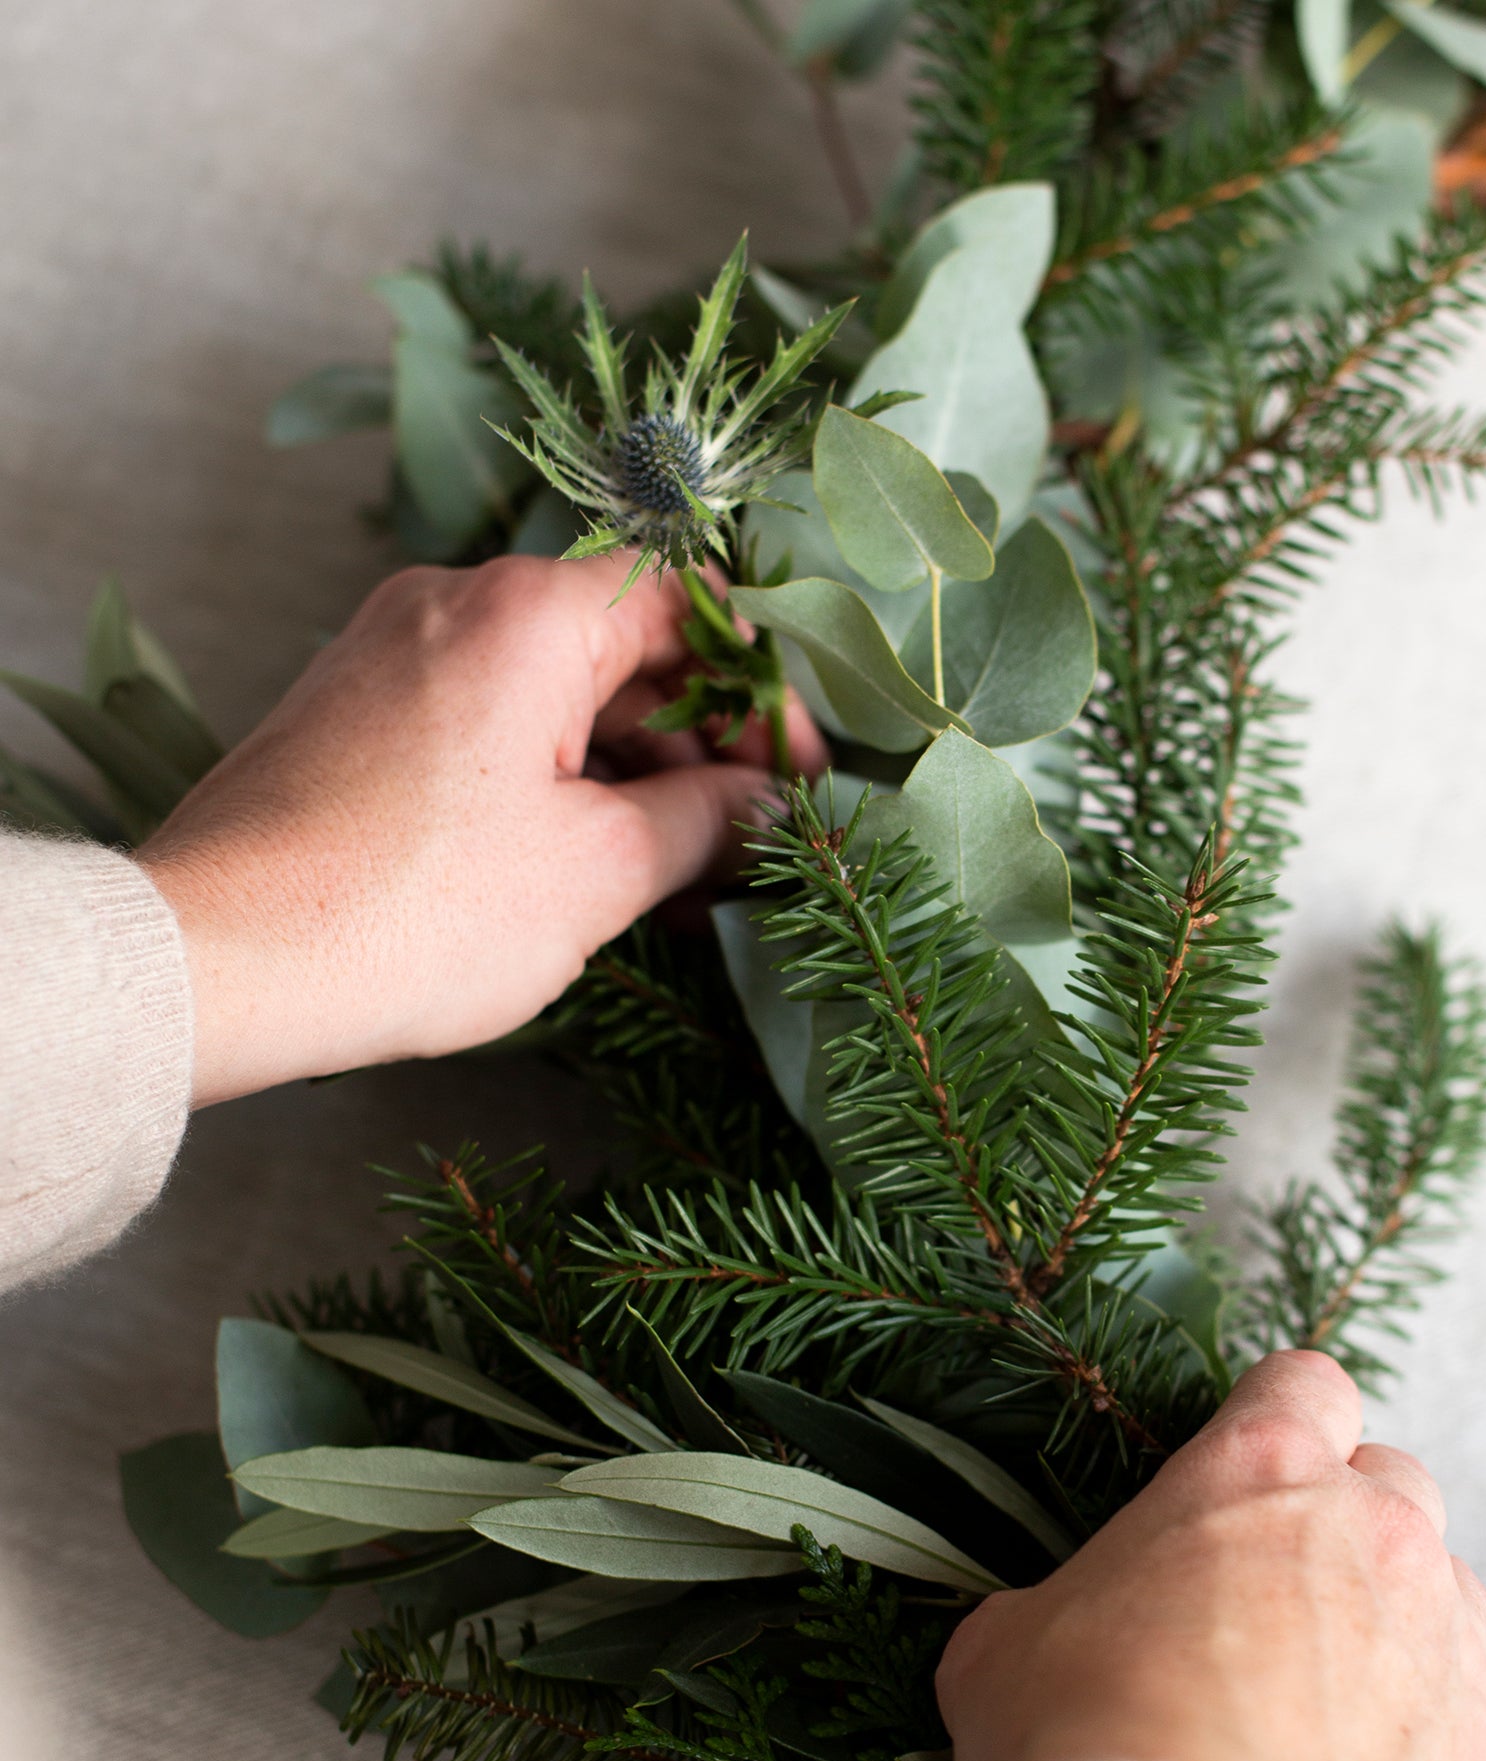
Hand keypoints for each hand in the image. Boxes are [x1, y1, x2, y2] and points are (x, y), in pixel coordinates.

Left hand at [139, 554, 824, 1106]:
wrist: (219, 960)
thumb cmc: (416, 907)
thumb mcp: (601, 870)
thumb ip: (709, 820)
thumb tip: (767, 807)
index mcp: (529, 613)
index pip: (691, 605)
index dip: (764, 692)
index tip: (795, 779)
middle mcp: (456, 605)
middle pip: (626, 649)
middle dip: (704, 746)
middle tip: (751, 841)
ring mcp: (396, 657)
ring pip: (559, 696)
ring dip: (636, 777)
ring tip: (686, 882)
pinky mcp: (359, 717)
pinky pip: (494, 729)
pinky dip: (560, 787)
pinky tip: (599, 874)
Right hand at [936, 1349, 1485, 1760]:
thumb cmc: (1080, 1740)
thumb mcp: (1011, 1641)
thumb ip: (1054, 1607)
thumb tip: (1044, 1637)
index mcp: (1262, 1472)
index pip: (1306, 1381)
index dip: (1284, 1412)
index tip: (1264, 1450)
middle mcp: (1378, 1536)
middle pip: (1399, 1483)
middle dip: (1351, 1523)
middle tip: (1286, 1595)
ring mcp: (1452, 1657)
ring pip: (1467, 1595)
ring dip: (1423, 1627)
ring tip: (1363, 1693)